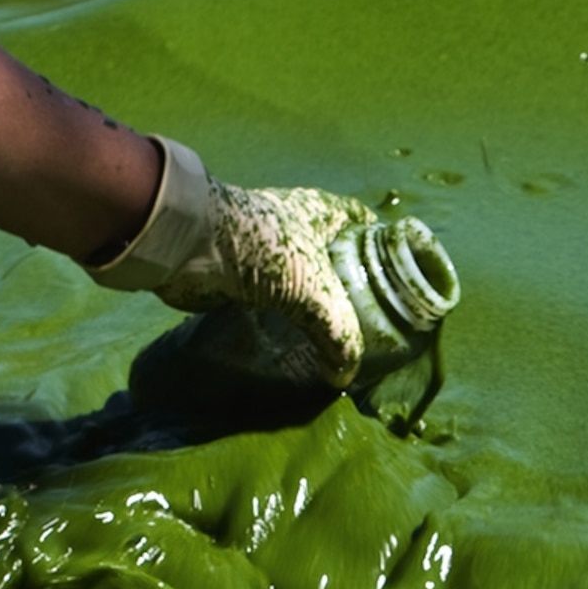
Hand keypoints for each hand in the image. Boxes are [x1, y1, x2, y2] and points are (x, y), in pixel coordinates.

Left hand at [90, 141, 375, 388]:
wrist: (190, 246)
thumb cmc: (264, 250)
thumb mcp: (317, 292)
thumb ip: (339, 335)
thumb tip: (345, 376)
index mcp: (324, 213)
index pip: (365, 224)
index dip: (382, 247)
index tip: (396, 281)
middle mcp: (298, 227)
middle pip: (335, 255)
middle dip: (350, 285)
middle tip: (369, 322)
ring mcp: (268, 250)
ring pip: (303, 280)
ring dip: (315, 306)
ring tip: (337, 340)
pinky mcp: (243, 276)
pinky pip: (275, 301)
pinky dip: (286, 322)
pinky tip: (298, 344)